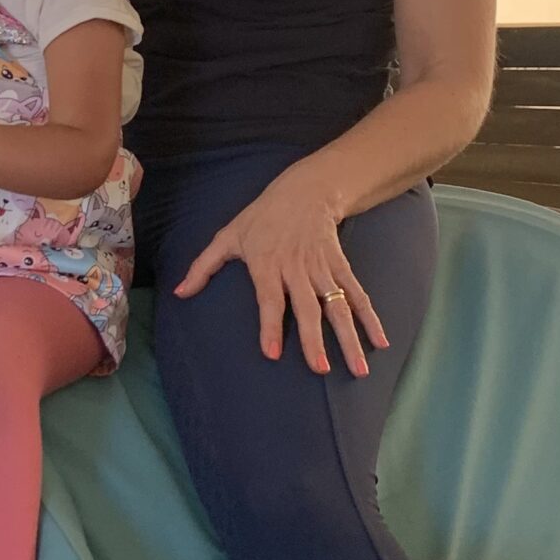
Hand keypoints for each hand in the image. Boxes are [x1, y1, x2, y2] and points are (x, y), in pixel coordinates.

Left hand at [174, 156, 389, 376]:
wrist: (305, 190)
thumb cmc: (261, 217)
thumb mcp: (228, 235)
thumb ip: (203, 266)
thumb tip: (179, 292)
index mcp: (267, 263)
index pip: (269, 299)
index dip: (270, 326)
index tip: (272, 354)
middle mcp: (296, 268)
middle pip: (308, 307)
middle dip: (314, 339)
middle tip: (320, 369)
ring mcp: (321, 268)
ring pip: (337, 305)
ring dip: (349, 336)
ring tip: (358, 368)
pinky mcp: (340, 265)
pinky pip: (357, 293)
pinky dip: (369, 317)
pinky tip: (379, 341)